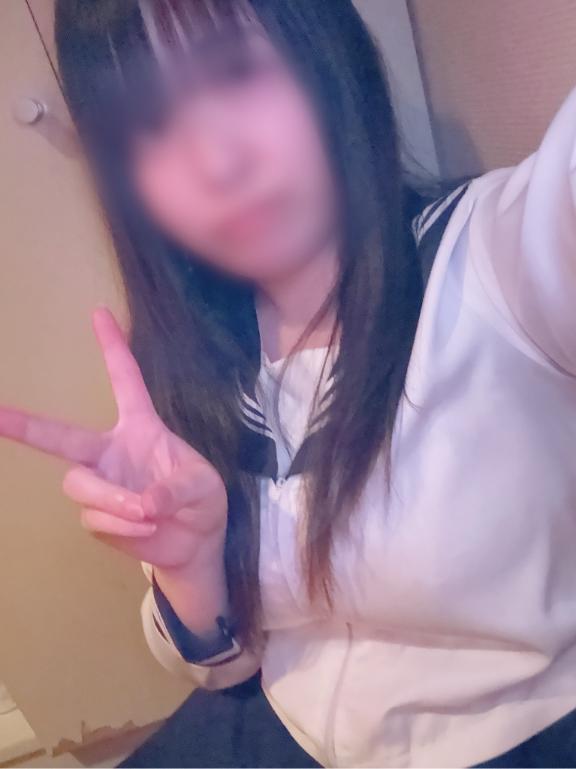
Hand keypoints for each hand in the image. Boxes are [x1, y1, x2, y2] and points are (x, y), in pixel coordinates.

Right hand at [0, 307, 227, 569]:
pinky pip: (93, 517)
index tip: (99, 312)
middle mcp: (112, 452)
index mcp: (141, 428)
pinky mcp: (96, 516)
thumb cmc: (201, 502)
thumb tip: (144, 502)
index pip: (124, 381)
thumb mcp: (204, 487)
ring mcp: (101, 484)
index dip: (112, 347)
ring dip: (111, 500)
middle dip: (26, 426)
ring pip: (78, 484)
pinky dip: (120, 524)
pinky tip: (145, 527)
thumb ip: (177, 488)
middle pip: (61, 437)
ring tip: (146, 512)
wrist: (196, 545)